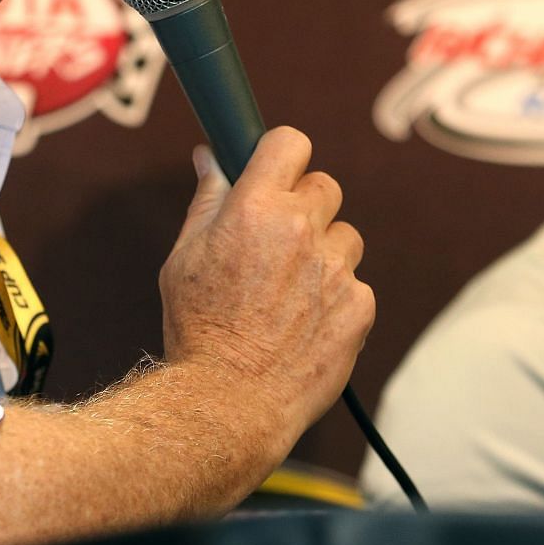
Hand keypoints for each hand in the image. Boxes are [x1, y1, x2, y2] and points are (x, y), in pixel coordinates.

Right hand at [157, 126, 372, 451]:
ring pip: (345, 237)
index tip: (276, 173)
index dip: (283, 156)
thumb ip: (207, 201)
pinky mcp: (359, 306)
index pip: (290, 143)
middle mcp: (300, 229)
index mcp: (254, 207)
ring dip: (324, 254)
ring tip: (290, 294)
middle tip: (277, 244)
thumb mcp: (184, 257)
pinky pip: (356, 285)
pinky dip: (336, 299)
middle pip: (324, 186)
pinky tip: (305, 325)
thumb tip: (210, 158)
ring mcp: (336, 268)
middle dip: (304, 208)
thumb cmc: (198, 328)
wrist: (229, 402)